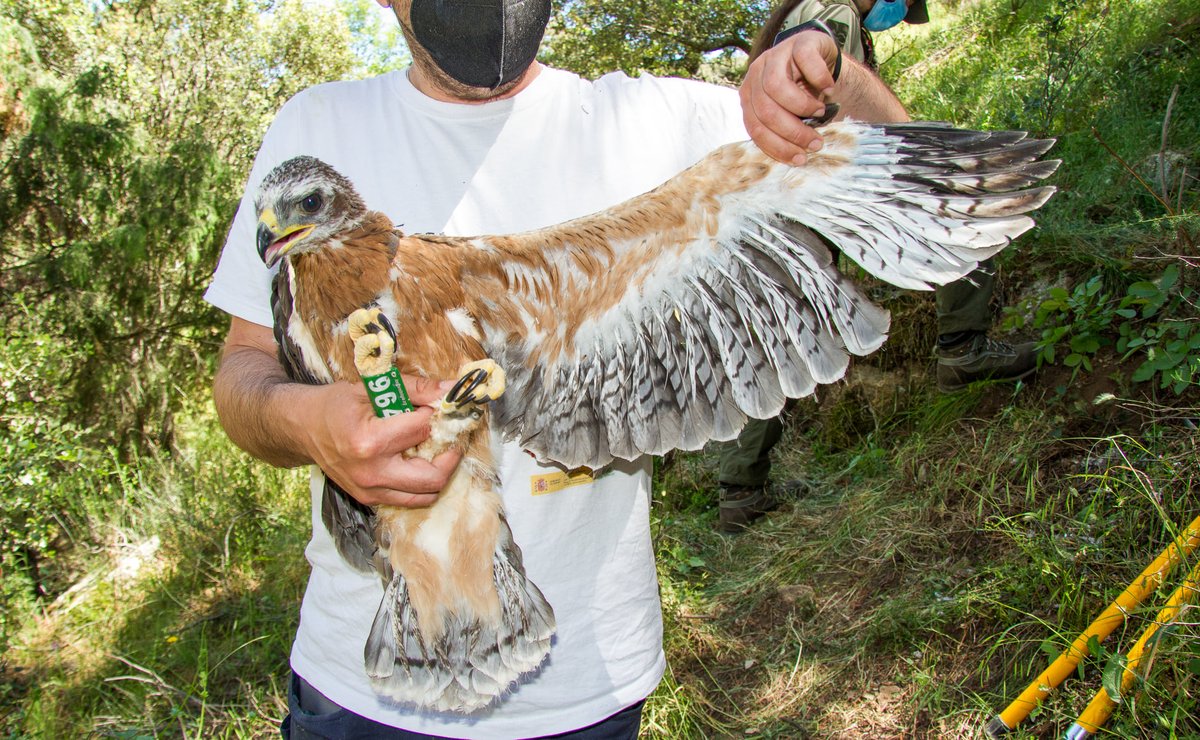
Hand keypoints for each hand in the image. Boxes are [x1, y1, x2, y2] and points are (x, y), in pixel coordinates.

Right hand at [296, 376, 461, 508]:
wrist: (302, 427)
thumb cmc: (335, 404)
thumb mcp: (372, 388)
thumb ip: (416, 389)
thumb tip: (451, 390)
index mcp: (369, 442)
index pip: (423, 431)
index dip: (440, 416)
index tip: (445, 408)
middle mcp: (371, 472)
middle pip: (433, 477)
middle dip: (451, 454)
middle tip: (452, 436)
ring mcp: (369, 490)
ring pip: (426, 495)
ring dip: (440, 472)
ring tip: (438, 449)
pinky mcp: (368, 499)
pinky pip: (409, 499)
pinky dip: (421, 482)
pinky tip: (418, 460)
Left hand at [740, 30, 840, 164]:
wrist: (821, 60)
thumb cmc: (804, 94)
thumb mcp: (790, 114)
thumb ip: (783, 129)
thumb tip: (795, 157)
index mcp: (749, 96)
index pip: (754, 127)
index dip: (777, 146)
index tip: (799, 158)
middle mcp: (756, 74)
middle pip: (764, 110)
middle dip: (792, 132)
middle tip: (815, 142)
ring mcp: (775, 55)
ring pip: (776, 87)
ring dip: (802, 107)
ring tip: (819, 113)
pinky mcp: (799, 42)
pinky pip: (805, 61)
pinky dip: (819, 79)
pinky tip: (828, 90)